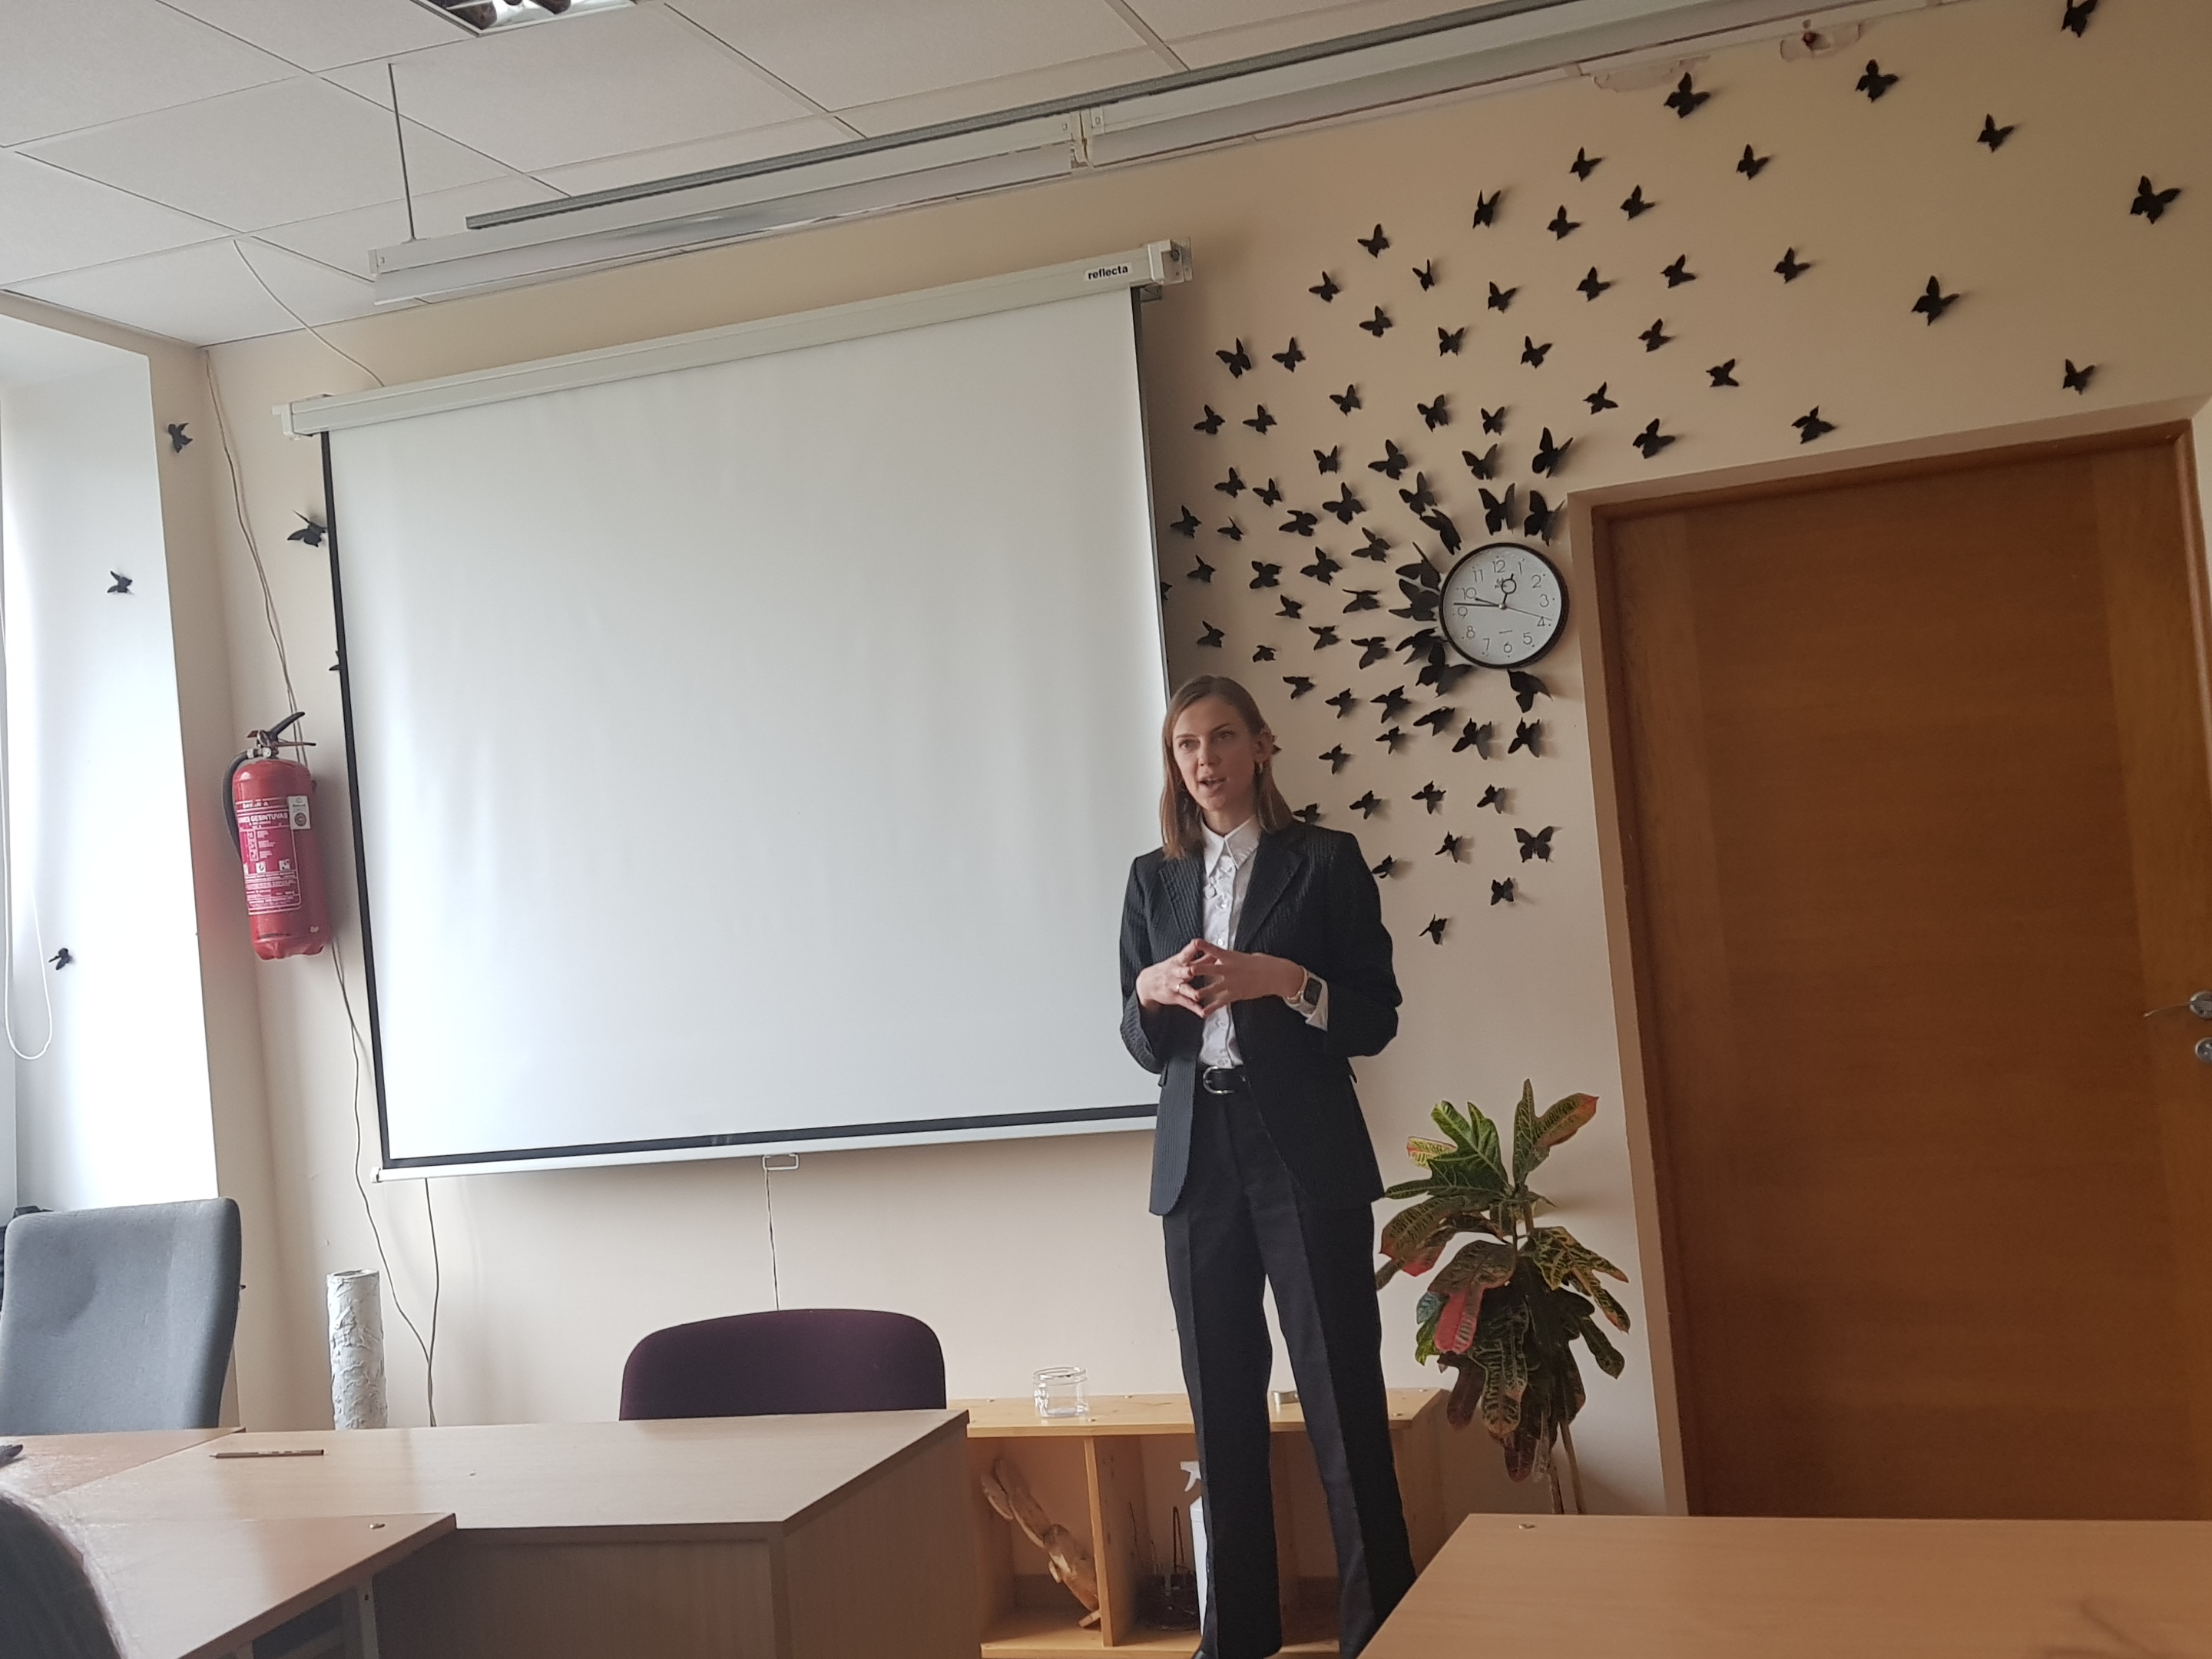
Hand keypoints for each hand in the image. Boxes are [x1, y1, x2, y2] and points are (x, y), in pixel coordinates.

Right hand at [1136, 941, 1208, 1015]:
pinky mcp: (1175, 997)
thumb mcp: (1181, 960)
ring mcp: (1175, 985)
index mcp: (1180, 960)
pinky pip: (1186, 1003)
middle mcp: (1177, 972)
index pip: (1188, 951)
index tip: (1205, 945)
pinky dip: (1195, 1008)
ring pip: (1185, 989)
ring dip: (1193, 992)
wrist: (1147, 982)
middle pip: (1186, 970)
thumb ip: (1198, 956)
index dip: (1196, 947)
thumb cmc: (1170, 969)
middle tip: (1203, 971)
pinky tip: (1203, 1012)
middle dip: (1194, 970)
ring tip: (1199, 996)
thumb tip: (1215, 949)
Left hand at [1185, 945, 1303, 1014]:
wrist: (1273, 974)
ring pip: (1212, 988)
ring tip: (1190, 995)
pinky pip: (1221, 1001)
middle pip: (1208, 969)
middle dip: (1196, 971)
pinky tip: (1203, 1011)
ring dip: (1200, 992)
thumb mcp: (1242, 956)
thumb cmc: (1259, 963)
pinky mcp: (1235, 994)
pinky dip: (1211, 1007)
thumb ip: (1227, 958)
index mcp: (1229, 957)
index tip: (1193, 942)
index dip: (1203, 946)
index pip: (1214, 950)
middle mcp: (1228, 969)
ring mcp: (1231, 982)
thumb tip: (1217, 957)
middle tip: (1184, 970)